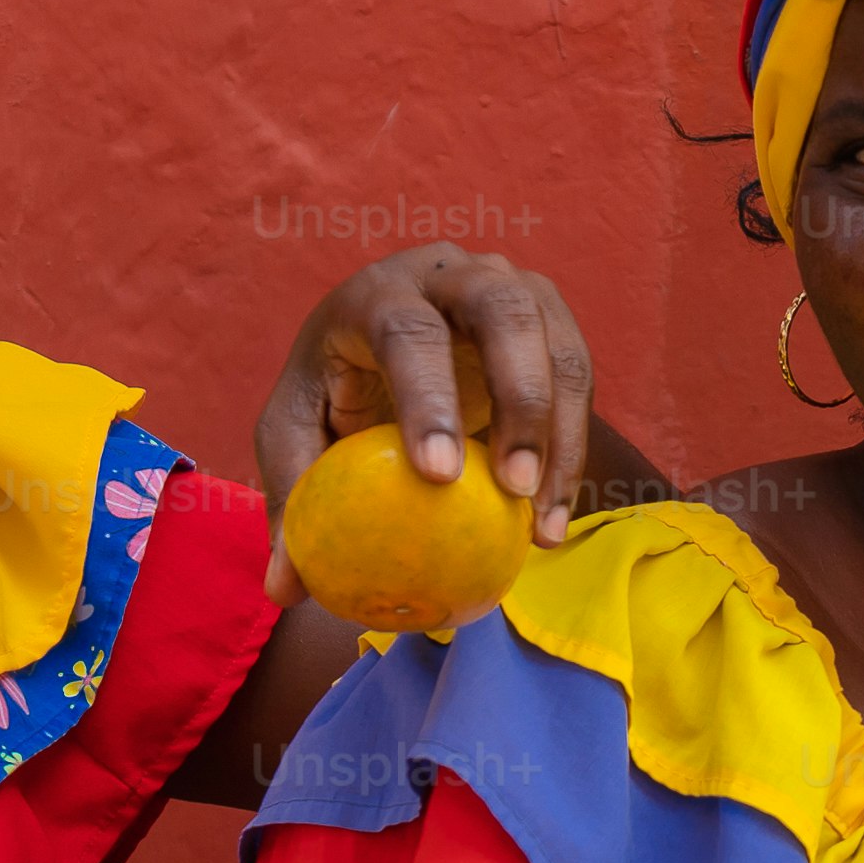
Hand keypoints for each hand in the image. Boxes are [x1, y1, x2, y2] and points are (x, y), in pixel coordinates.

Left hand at [255, 246, 600, 593]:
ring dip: (559, 436)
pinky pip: (579, 379)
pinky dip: (572, 451)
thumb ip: (294, 497)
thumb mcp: (296, 432)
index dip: (428, 397)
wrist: (382, 336)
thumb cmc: (334, 388)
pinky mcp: (551, 318)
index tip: (439, 476)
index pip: (407, 331)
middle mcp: (451, 273)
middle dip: (520, 400)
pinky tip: (550, 521)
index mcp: (378, 291)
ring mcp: (512, 287)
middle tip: (514, 490)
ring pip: (557, 346)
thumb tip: (284, 588)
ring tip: (540, 526)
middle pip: (503, 313)